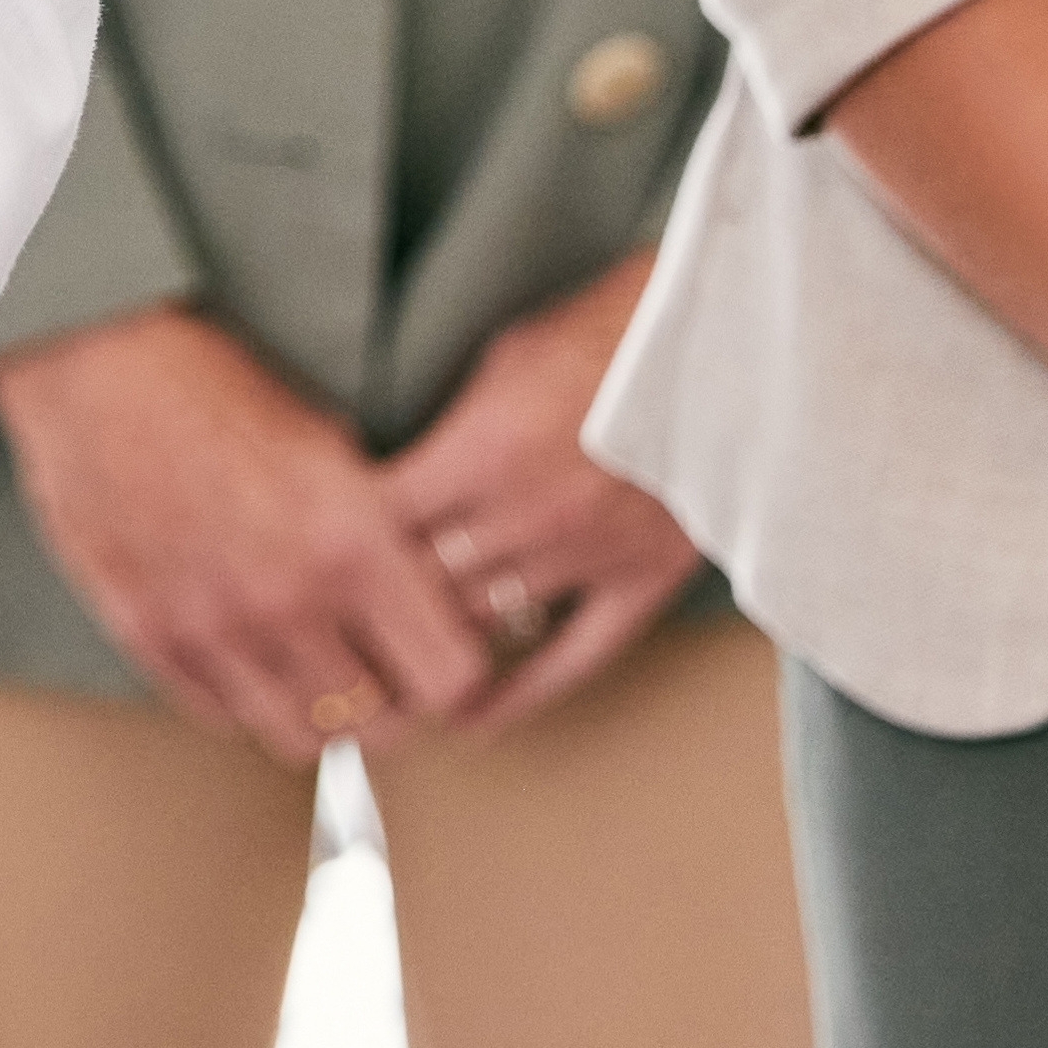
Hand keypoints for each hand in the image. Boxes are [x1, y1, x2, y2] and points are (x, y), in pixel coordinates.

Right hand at [0, 299, 497, 765]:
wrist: (95, 364)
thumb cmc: (210, 384)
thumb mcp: (331, 443)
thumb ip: (379, 532)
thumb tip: (418, 598)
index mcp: (350, 541)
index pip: (449, 677)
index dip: (454, 668)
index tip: (442, 651)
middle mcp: (286, 599)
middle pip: (381, 726)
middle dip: (396, 703)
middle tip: (386, 671)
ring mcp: (212, 627)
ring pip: (302, 737)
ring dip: (321, 712)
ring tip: (318, 670)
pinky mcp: (150, 635)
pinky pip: (222, 715)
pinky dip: (247, 698)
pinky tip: (252, 652)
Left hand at [359, 256, 707, 734]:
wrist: (731, 341)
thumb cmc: (614, 329)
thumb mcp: (507, 356)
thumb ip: (455, 427)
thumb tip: (405, 473)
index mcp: (482, 453)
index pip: (379, 527)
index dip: (341, 546)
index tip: (316, 557)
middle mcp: (525, 515)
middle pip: (418, 584)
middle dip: (374, 602)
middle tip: (333, 625)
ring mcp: (585, 557)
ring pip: (480, 624)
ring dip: (431, 642)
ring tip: (383, 664)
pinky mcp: (642, 581)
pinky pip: (572, 659)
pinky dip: (519, 695)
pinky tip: (472, 718)